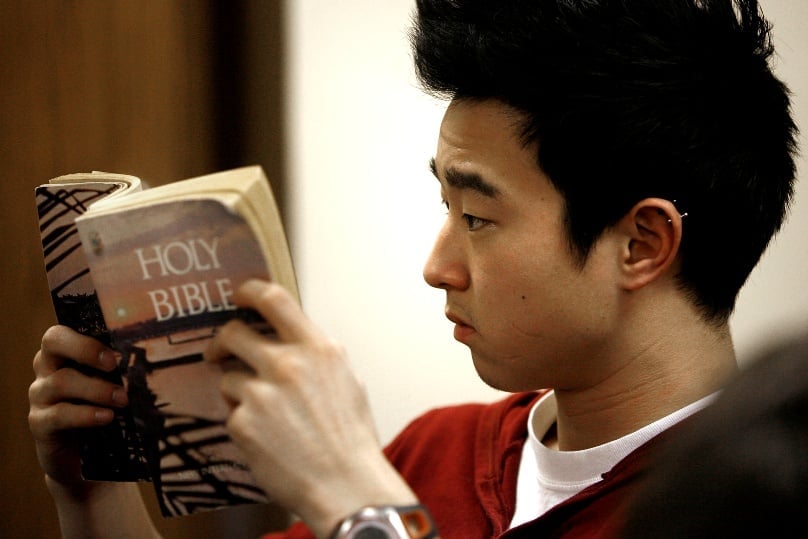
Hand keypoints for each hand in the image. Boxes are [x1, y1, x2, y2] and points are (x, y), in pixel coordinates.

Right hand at [28, 326, 127, 489]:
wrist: (81, 456)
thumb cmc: (100, 408)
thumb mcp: (111, 385)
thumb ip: (121, 370)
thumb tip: (156, 360)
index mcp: (63, 354)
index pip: (61, 332)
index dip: (84, 337)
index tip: (113, 353)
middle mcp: (46, 369)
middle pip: (52, 343)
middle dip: (85, 349)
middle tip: (114, 365)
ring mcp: (39, 395)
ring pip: (61, 382)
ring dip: (97, 389)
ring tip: (122, 400)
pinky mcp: (39, 423)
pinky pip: (58, 415)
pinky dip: (85, 415)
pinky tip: (106, 417)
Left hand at [206, 280, 417, 537]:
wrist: (345, 485)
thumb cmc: (350, 437)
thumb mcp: (346, 380)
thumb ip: (315, 355)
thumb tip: (289, 339)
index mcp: (318, 349)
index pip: (274, 298)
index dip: (248, 291)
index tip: (237, 296)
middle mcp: (288, 364)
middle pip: (234, 332)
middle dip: (222, 342)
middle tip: (220, 353)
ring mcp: (262, 393)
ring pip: (228, 377)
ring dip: (237, 391)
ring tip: (262, 415)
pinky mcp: (243, 423)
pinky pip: (231, 412)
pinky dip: (242, 423)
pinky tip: (265, 439)